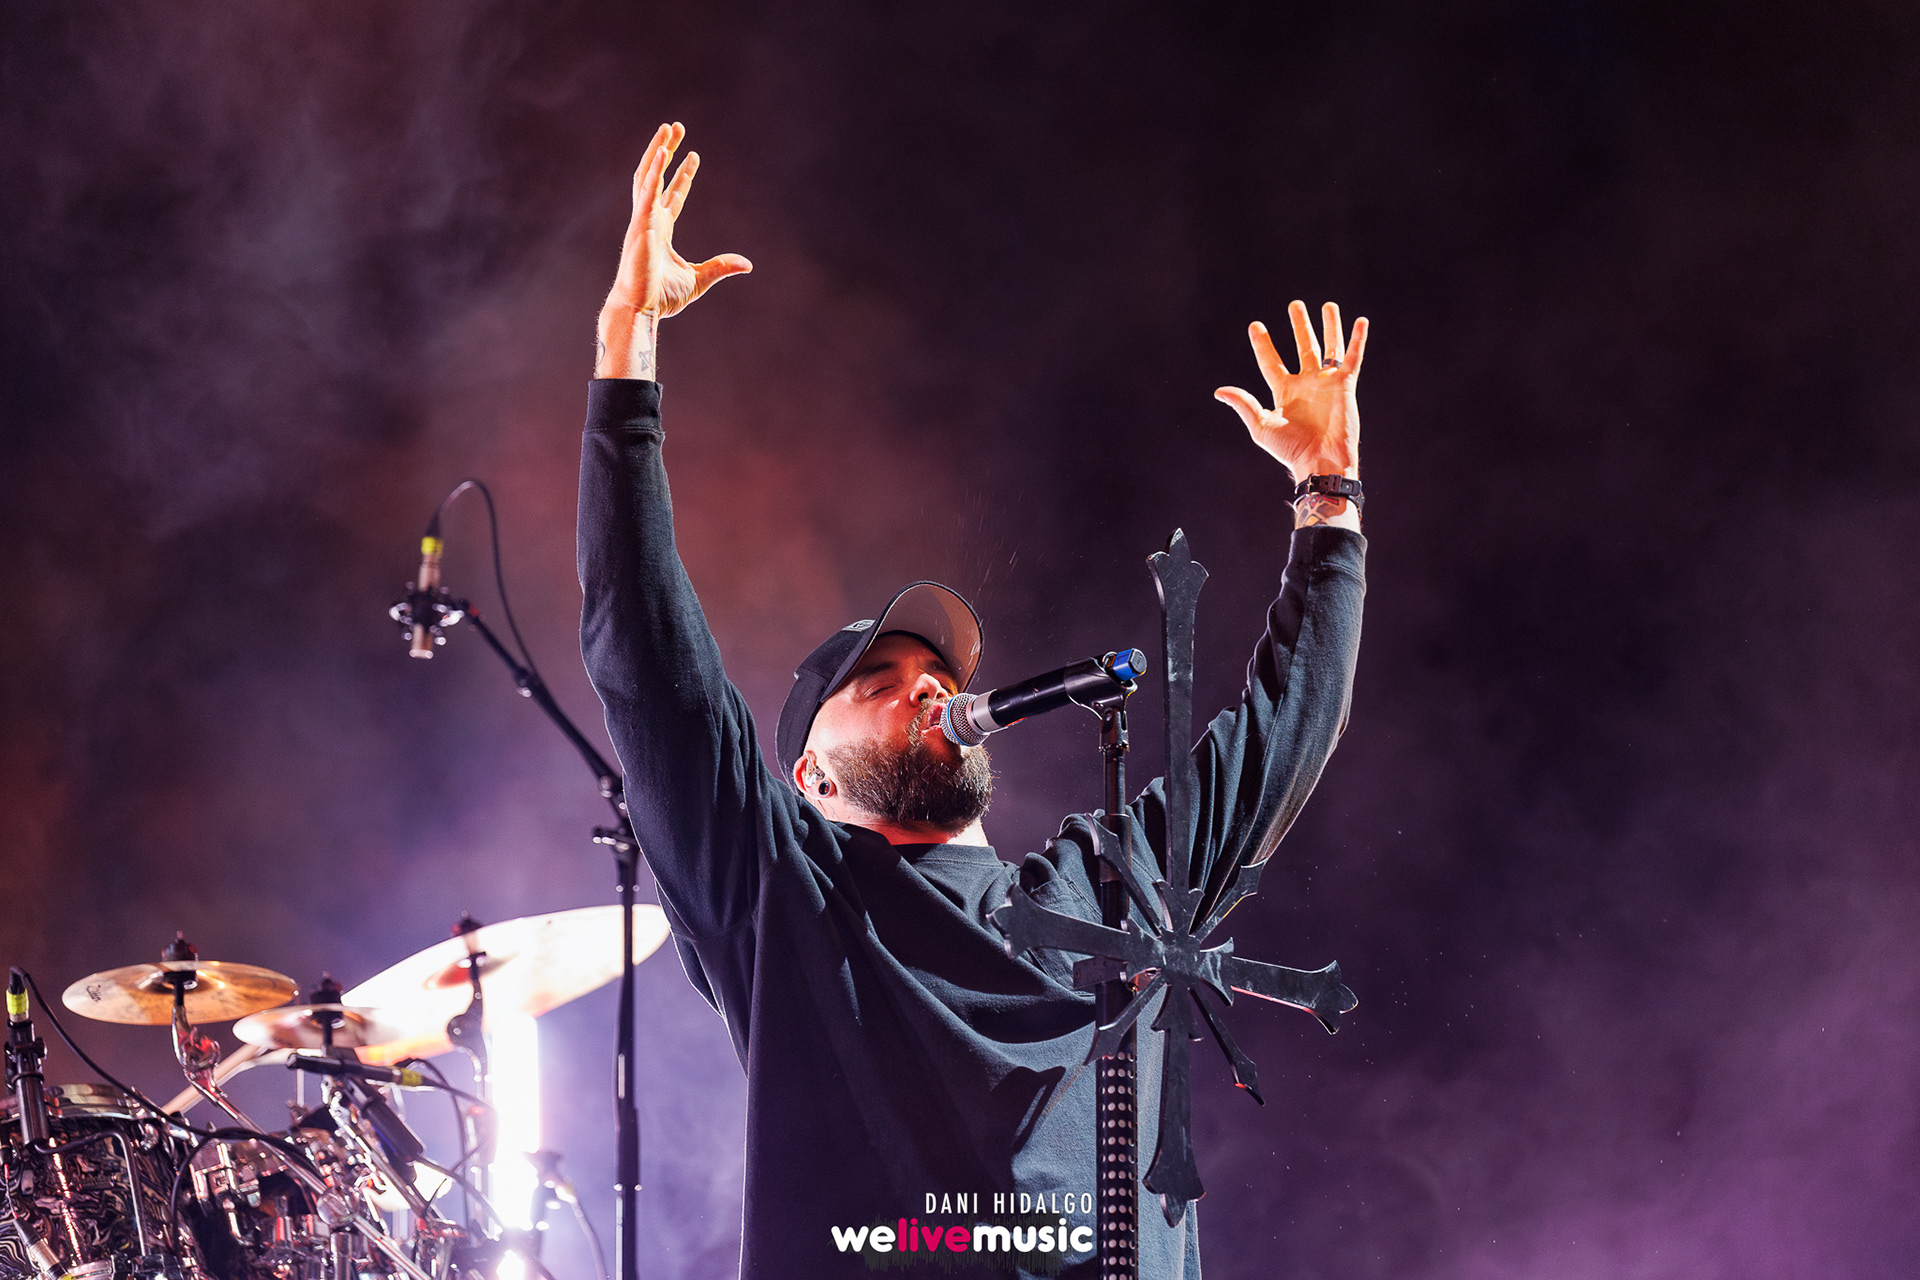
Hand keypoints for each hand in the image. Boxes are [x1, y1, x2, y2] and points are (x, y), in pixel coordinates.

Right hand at [597, 123, 751, 377]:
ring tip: (669, 128)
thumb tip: (747, 265)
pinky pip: (647, 192)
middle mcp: (648, 221)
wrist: (641, 310)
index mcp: (659, 231)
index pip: (672, 195)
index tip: (694, 156)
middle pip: (655, 176)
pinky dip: (655, 170)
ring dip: (658, 150)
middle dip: (666, 151)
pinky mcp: (640, 226)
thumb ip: (720, 267)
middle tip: (676, 127)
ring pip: (647, 176)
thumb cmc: (661, 298)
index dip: (682, 175)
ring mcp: (642, 221)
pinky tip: (664, 151)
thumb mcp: (699, 279)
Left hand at [1214, 300, 1366, 480]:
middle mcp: (1306, 383)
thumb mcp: (1261, 426)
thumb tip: (1219, 390)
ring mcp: (1327, 383)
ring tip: (1328, 305)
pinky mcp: (1345, 386)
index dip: (1263, 344)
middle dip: (1300, 326)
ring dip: (1329, 326)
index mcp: (1284, 391)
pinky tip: (1360, 321)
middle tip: (1295, 305)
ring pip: (1329, 347)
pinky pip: (1352, 358)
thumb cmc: (1290, 448)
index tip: (1255, 326)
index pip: (1271, 362)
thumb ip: (1244, 404)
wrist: (1320, 460)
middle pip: (1303, 347)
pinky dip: (1358, 340)